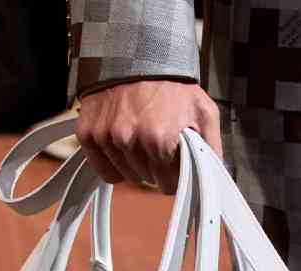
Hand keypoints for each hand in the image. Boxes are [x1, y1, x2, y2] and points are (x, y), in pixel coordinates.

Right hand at [76, 80, 222, 194]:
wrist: (137, 54)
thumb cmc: (173, 84)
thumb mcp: (204, 112)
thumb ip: (211, 149)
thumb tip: (213, 180)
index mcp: (158, 138)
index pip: (167, 185)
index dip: (174, 175)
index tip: (174, 161)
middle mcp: (128, 139)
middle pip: (146, 181)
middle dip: (154, 168)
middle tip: (157, 143)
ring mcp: (105, 136)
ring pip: (125, 176)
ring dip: (134, 164)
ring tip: (140, 137)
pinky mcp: (88, 133)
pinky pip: (102, 169)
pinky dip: (112, 163)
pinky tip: (121, 144)